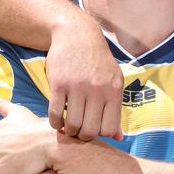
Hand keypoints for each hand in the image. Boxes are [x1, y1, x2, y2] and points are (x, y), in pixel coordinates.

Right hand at [46, 14, 122, 140]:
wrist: (77, 35)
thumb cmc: (98, 61)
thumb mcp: (114, 80)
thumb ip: (116, 109)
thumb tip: (118, 138)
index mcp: (114, 90)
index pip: (109, 128)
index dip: (100, 136)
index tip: (93, 132)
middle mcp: (98, 89)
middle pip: (90, 130)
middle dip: (82, 137)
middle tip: (78, 132)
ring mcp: (78, 86)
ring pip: (72, 124)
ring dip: (68, 131)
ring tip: (67, 127)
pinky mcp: (59, 84)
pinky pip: (55, 113)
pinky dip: (54, 123)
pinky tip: (56, 120)